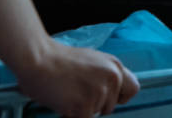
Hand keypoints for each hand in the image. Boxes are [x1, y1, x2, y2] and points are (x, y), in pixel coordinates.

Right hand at [14, 39, 139, 116]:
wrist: (38, 59)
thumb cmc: (59, 61)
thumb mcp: (93, 61)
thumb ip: (104, 75)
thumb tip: (110, 92)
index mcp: (115, 66)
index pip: (133, 89)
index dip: (120, 97)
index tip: (107, 97)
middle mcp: (112, 78)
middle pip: (111, 106)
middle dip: (95, 105)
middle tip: (77, 93)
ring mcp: (99, 92)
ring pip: (95, 114)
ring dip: (81, 109)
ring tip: (68, 93)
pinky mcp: (84, 106)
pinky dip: (71, 115)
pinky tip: (62, 101)